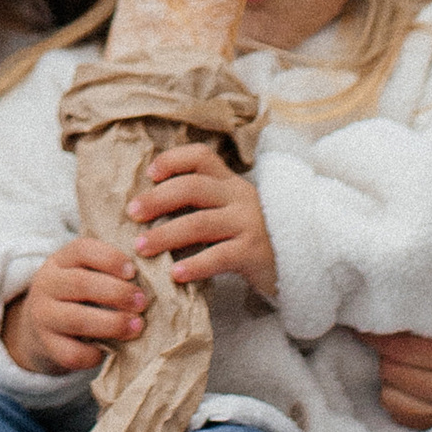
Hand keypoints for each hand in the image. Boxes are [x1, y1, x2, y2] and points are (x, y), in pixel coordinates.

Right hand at [5, 236, 149, 375]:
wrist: (40, 328)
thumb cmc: (77, 297)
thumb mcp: (84, 274)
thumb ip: (109, 272)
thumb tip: (153, 277)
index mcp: (59, 261)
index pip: (81, 250)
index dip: (110, 258)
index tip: (133, 271)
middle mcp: (46, 285)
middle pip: (81, 283)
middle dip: (117, 293)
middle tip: (142, 302)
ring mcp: (43, 316)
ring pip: (77, 319)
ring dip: (112, 323)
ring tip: (137, 326)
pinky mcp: (46, 346)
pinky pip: (73, 352)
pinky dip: (95, 353)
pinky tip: (109, 351)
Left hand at [127, 142, 276, 296]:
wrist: (300, 263)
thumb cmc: (250, 238)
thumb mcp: (228, 212)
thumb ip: (199, 206)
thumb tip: (148, 208)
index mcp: (230, 183)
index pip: (201, 156)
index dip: (173, 160)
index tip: (149, 174)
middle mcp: (240, 197)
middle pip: (193, 187)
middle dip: (157, 199)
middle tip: (132, 214)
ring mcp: (248, 224)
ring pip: (200, 223)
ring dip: (165, 235)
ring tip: (141, 247)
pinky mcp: (254, 252)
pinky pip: (219, 256)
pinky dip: (194, 265)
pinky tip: (175, 274)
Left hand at [374, 316, 431, 427]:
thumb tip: (399, 298)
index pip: (399, 342)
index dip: (375, 325)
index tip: (364, 309)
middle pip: (391, 369)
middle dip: (382, 347)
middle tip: (382, 326)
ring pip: (393, 397)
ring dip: (390, 373)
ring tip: (399, 354)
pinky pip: (411, 418)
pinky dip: (402, 397)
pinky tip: (410, 379)